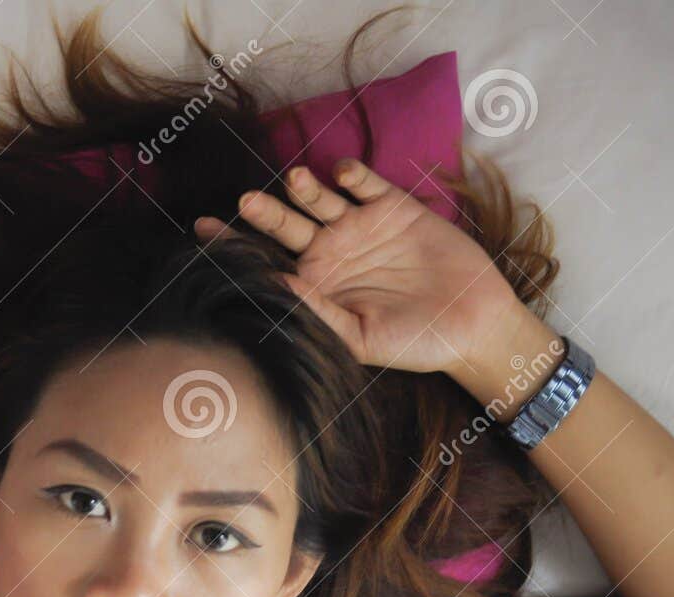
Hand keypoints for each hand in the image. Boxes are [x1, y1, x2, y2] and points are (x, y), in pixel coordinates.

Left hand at [195, 158, 524, 380]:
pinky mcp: (393, 207)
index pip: (264, 261)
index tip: (202, 230)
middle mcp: (330, 252)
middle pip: (285, 225)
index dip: (233, 245)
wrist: (471, 326)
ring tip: (293, 180)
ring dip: (304, 188)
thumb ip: (316, 311)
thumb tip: (273, 286)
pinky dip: (352, 175)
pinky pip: (366, 184)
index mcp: (314, 284)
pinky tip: (341, 175)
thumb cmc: (412, 343)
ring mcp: (360, 227)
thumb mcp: (359, 338)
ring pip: (320, 199)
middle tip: (245, 201)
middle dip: (264, 212)